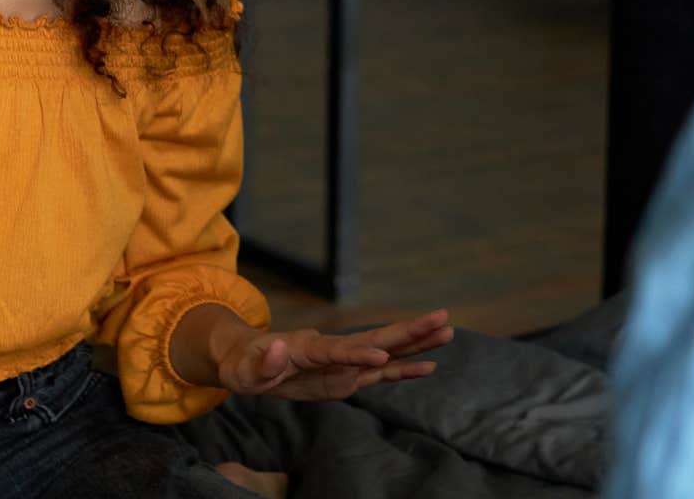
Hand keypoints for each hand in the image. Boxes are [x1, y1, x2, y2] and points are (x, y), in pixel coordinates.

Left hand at [213, 308, 454, 400]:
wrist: (249, 361)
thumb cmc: (245, 365)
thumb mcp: (245, 369)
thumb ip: (264, 364)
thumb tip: (278, 350)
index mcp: (308, 348)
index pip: (338, 351)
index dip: (358, 354)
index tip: (382, 357)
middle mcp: (333, 350)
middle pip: (376, 340)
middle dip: (408, 332)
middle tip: (442, 318)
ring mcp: (343, 362)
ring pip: (386, 352)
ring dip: (415, 344)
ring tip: (448, 332)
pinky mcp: (347, 376)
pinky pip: (381, 372)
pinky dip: (404, 370)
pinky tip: (428, 367)